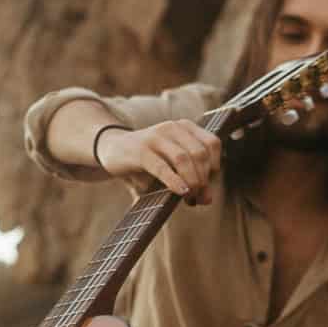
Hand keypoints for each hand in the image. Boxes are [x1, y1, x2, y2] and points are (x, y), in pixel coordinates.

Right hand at [97, 120, 221, 205]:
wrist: (113, 149)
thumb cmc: (147, 162)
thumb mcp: (172, 169)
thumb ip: (191, 181)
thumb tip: (208, 199)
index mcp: (184, 127)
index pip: (212, 143)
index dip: (215, 166)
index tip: (207, 183)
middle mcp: (172, 128)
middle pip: (199, 154)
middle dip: (203, 179)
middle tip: (197, 197)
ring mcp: (155, 137)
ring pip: (183, 159)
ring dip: (191, 182)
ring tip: (189, 197)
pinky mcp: (140, 151)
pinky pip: (162, 167)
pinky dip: (175, 181)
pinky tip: (181, 192)